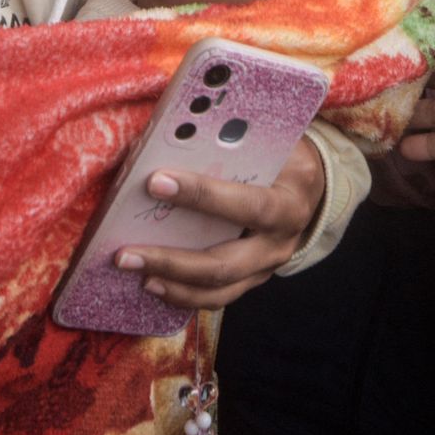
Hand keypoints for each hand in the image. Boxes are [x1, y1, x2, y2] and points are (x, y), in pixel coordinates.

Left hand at [114, 137, 323, 308]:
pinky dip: (182, 293)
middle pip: (225, 264)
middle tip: (125, 253)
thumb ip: (231, 140)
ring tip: (133, 270)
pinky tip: (153, 282)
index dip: (203, 196)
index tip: (156, 182)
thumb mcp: (270, 140)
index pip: (248, 204)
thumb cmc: (282, 155)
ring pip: (218, 290)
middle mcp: (280, 242)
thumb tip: (166, 138)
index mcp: (290, 201)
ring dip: (171, 283)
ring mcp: (266, 267)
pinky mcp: (252, 279)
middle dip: (172, 260)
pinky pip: (217, 296)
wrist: (309, 187)